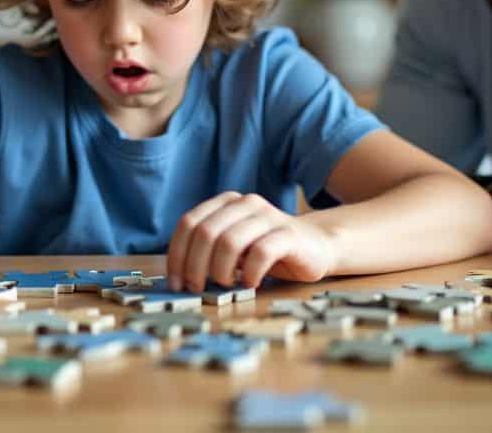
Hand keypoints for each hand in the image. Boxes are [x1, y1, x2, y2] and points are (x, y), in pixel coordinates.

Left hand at [165, 191, 334, 291]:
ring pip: (229, 242)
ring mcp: (268, 216)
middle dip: (194, 265)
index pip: (189, 223)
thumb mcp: (233, 248)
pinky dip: (250, 273)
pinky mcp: (288, 234)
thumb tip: (178, 276)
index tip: (176, 282)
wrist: (316, 246)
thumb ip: (209, 252)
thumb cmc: (267, 251)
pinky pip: (260, 253)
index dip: (177, 254)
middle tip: (196, 288)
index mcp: (226, 203)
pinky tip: (251, 283)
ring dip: (220, 270)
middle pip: (205, 233)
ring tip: (225, 285)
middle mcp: (245, 203)